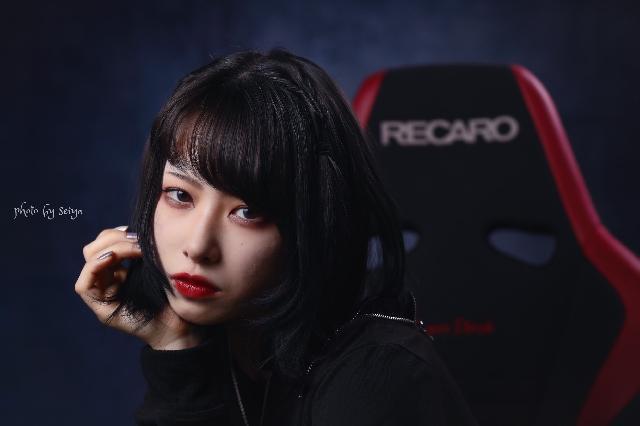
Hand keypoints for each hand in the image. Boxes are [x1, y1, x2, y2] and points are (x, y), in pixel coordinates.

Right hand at [75, 226, 201, 349]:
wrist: (179, 327)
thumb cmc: (172, 297)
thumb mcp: (156, 266)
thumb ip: (143, 251)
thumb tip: (137, 230)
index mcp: (119, 271)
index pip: (104, 243)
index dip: (115, 233)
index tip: (136, 232)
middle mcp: (108, 281)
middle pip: (93, 249)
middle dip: (114, 238)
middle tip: (138, 241)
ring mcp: (102, 296)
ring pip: (89, 261)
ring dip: (112, 249)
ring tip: (136, 250)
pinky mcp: (101, 310)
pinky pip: (83, 285)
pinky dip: (94, 267)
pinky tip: (112, 259)